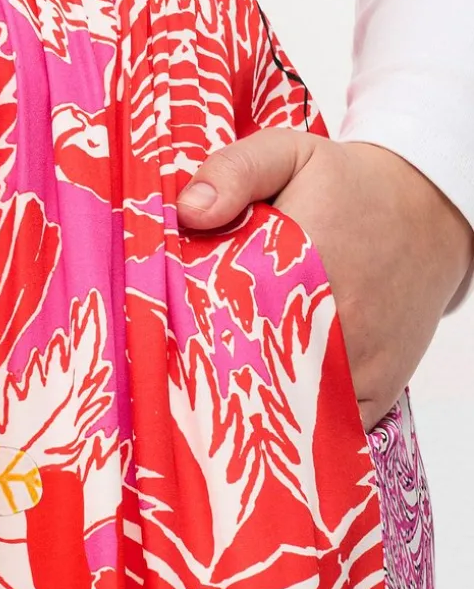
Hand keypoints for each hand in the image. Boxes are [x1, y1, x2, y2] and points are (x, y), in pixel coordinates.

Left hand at [176, 130, 473, 431]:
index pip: (224, 317)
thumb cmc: (351, 187)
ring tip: (210, 408)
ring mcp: (357, 366)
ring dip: (245, 415)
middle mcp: (336, 322)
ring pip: (283, 414)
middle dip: (206, 381)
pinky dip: (290, 434)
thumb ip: (234, 171)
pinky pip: (322, 434)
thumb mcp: (290, 154)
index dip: (186, 336)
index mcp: (307, 260)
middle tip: (173, 384)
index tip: (159, 344)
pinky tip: (259, 425)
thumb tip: (189, 211)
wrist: (431, 214)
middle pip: (247, 375)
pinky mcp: (373, 395)